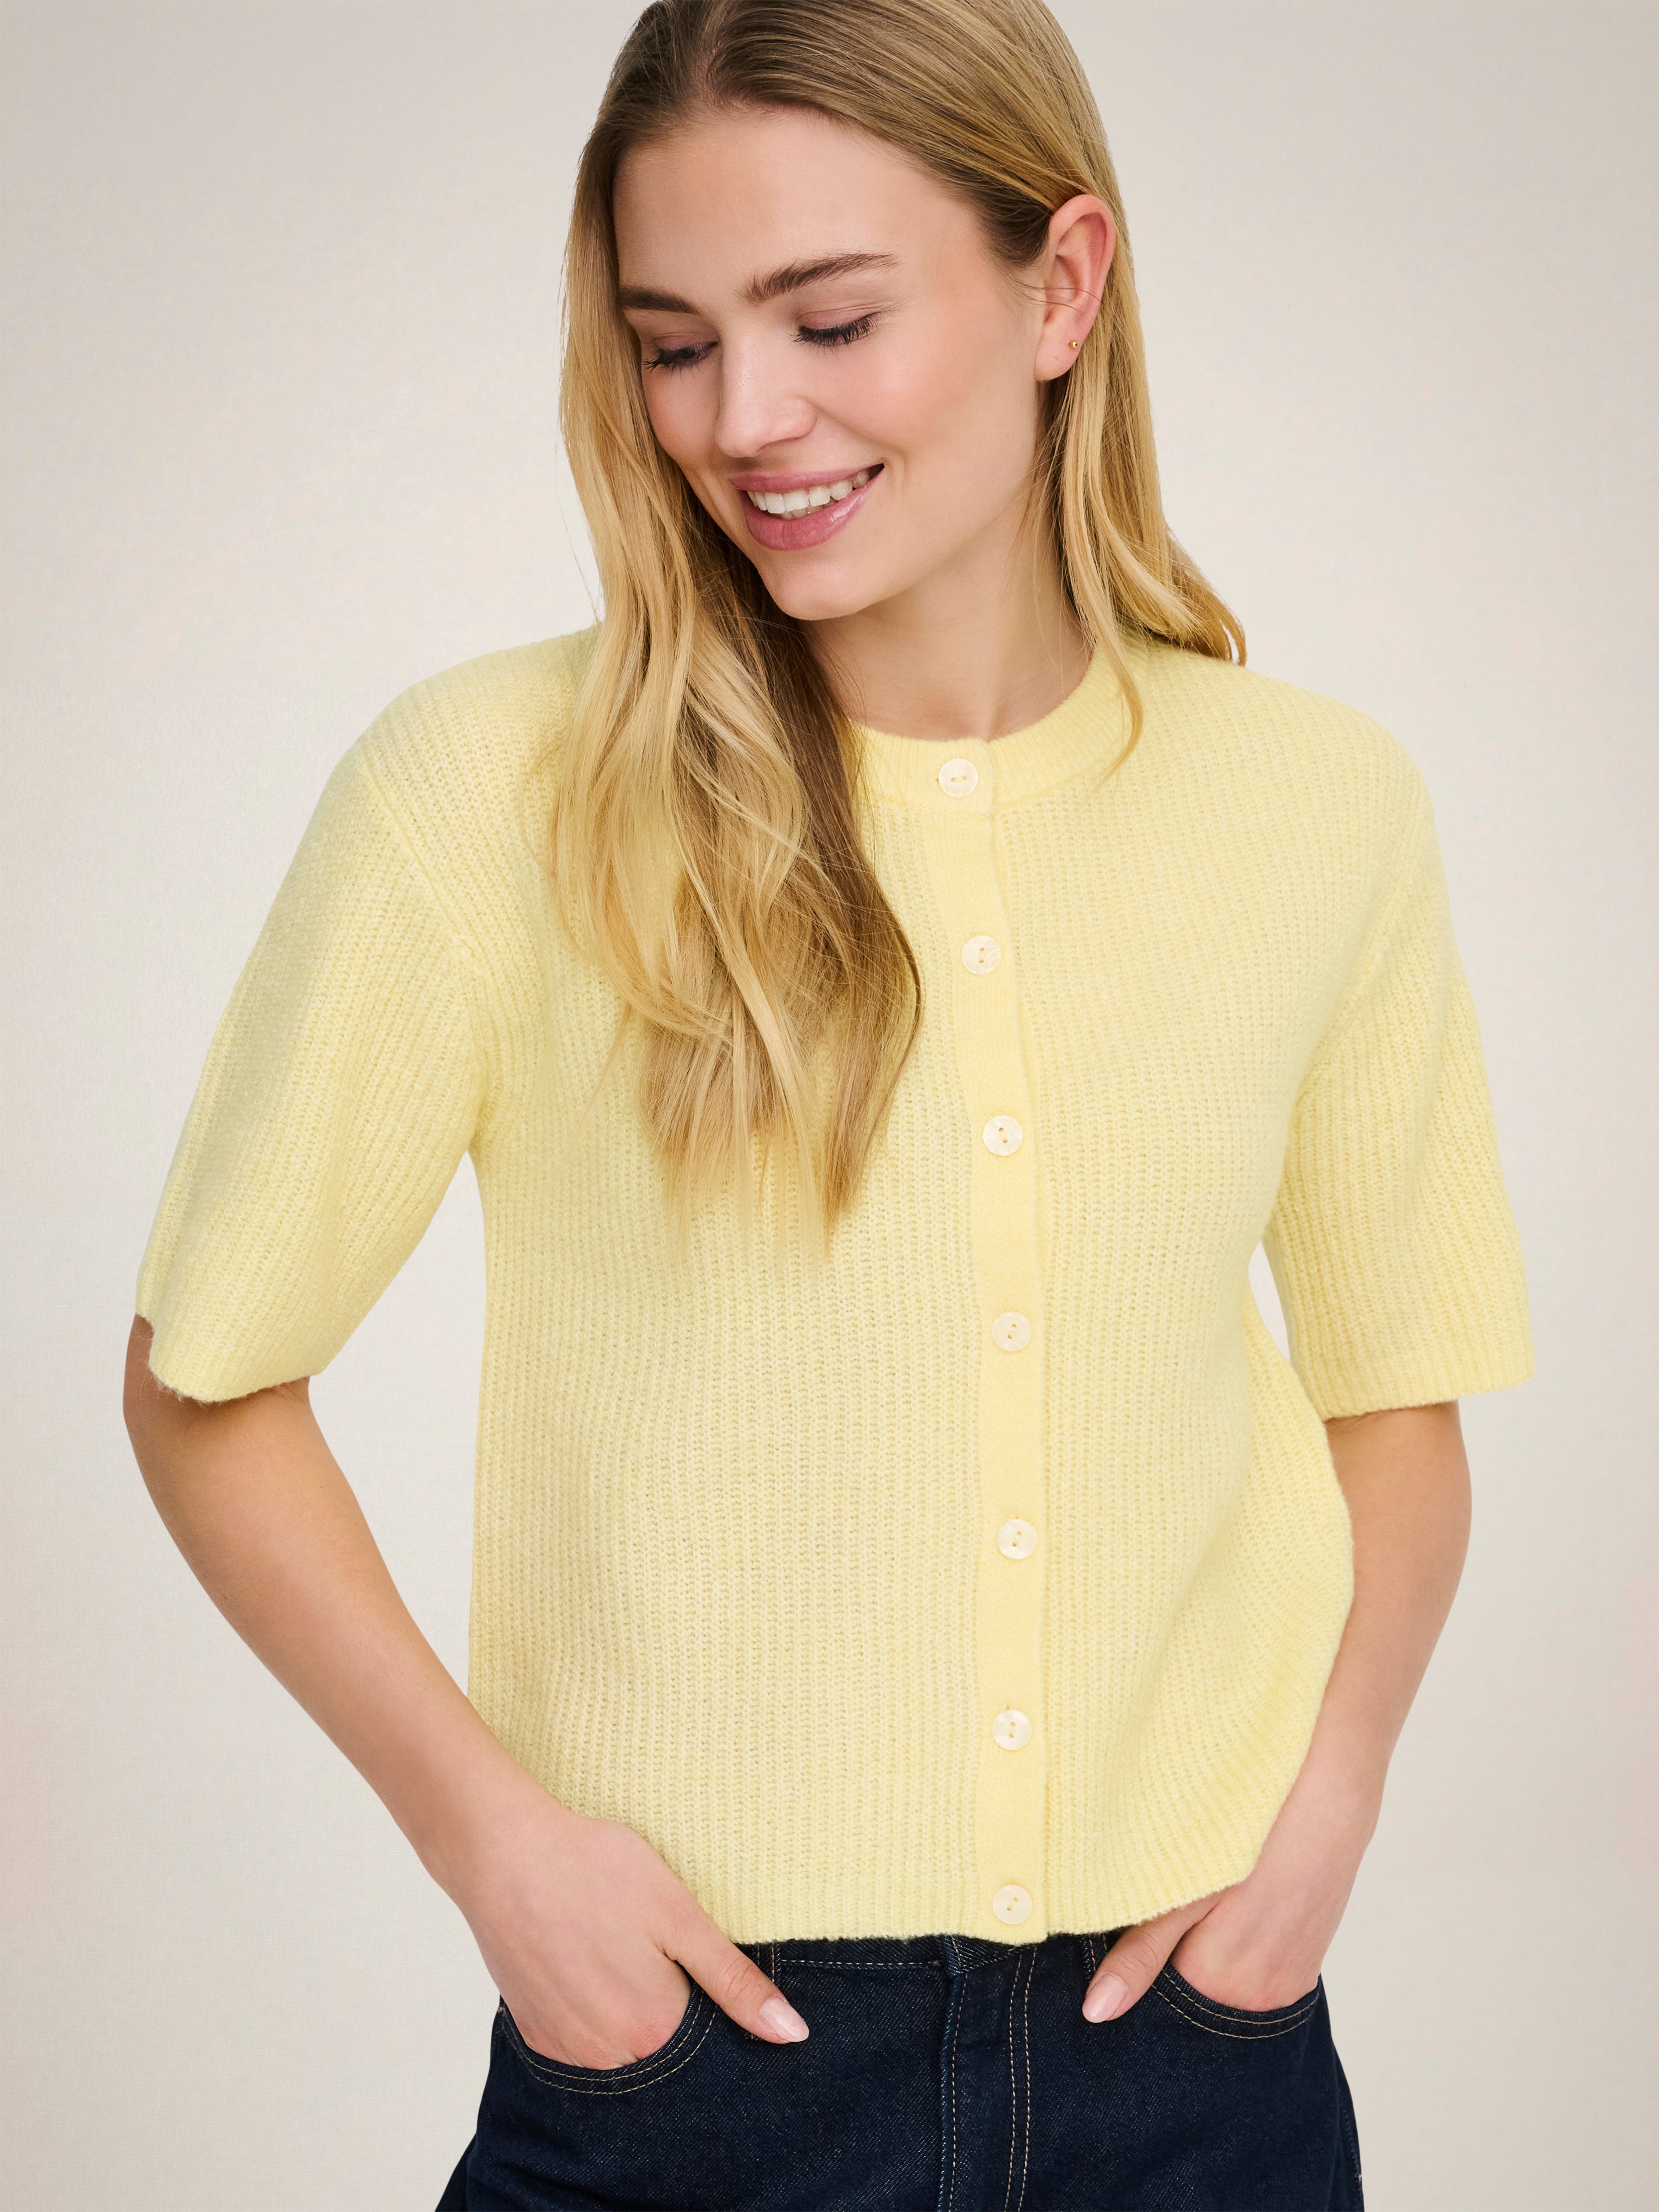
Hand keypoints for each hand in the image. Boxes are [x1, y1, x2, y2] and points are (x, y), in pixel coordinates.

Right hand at [447, 1775, 810, 2066]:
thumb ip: (735, 1981)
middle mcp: (608, 2056)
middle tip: (651, 1946)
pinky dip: (591, 2008)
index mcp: (654, 2029)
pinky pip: (580, 2037)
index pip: (708, 2041)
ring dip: (628, 2008)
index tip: (692, 1960)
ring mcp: (566, 2048)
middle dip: (669, 2005)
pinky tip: (585, 1960)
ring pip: (620, 2044)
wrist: (504, 1852)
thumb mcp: (680, 1916)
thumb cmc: (597, 1871)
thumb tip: (793, 2034)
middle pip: (661, 2045)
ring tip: (615, 1948)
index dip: (709, 1999)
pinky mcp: (534, 2032)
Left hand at [1081, 1736, 1382, 2021]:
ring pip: (1222, 1989)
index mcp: (1218, 1987)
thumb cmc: (1253, 1834)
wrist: (1327, 1794)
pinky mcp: (1304, 1968)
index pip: (1156, 2007)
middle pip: (1191, 2001)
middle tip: (1161, 1911)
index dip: (1131, 1974)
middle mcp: (1257, 2000)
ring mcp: (1287, 1987)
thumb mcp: (1185, 1888)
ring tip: (1198, 1907)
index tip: (1120, 1939)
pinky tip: (1229, 1911)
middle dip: (1167, 1970)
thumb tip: (1097, 2012)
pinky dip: (1233, 1954)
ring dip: (1202, 1960)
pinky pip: (1253, 1976)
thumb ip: (1141, 1955)